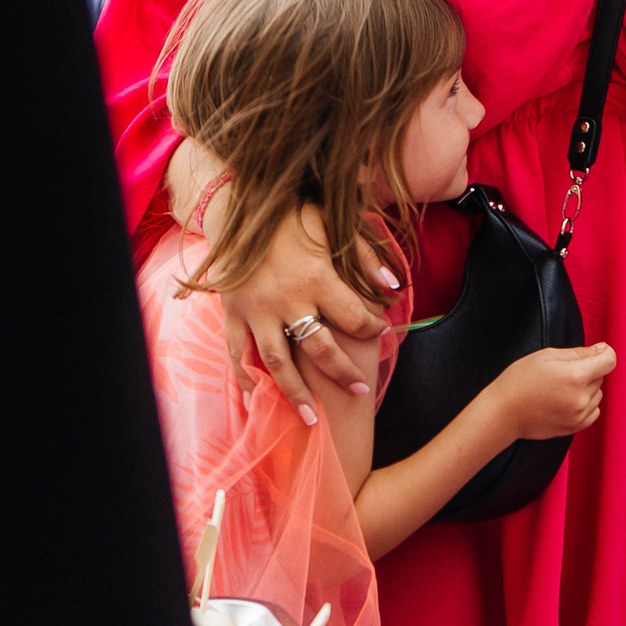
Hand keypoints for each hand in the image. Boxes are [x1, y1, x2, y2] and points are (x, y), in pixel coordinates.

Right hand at [217, 207, 394, 423]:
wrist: (236, 206)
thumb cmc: (290, 215)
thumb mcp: (331, 224)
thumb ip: (364, 255)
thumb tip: (393, 287)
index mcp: (315, 278)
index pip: (353, 317)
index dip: (372, 327)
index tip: (382, 332)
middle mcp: (286, 301)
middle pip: (321, 350)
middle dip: (343, 374)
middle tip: (360, 391)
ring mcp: (256, 312)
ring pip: (278, 364)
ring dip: (295, 393)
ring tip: (311, 420)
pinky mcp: (232, 314)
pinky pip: (238, 356)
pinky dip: (246, 382)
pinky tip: (256, 403)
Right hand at [492, 343, 616, 439]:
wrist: (504, 413)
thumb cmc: (519, 381)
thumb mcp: (546, 356)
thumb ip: (579, 352)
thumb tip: (602, 349)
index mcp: (575, 376)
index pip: (610, 360)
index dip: (603, 352)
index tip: (595, 352)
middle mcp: (581, 398)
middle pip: (601, 376)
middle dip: (588, 370)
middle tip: (563, 372)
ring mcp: (579, 415)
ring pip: (597, 394)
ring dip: (586, 388)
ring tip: (561, 388)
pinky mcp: (575, 427)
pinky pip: (593, 411)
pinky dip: (585, 404)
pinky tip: (565, 400)